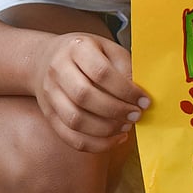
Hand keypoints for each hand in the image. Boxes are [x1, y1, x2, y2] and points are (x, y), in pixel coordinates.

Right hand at [31, 32, 150, 152]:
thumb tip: (141, 94)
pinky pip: (70, 137)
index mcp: (77, 48)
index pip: (101, 72)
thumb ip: (125, 68)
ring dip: (106, 129)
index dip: (125, 90)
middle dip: (116, 110)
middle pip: (85, 96)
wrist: (48, 58)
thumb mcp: (109, 49)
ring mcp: (50, 94)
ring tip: (126, 126)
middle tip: (136, 115)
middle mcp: (58, 69)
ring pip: (75, 120)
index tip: (144, 100)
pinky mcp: (49, 115)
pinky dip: (95, 143)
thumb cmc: (88, 54)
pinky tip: (115, 138)